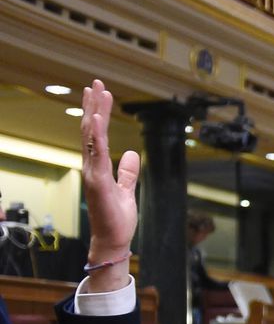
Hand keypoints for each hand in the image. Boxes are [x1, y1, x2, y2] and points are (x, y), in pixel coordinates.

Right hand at [79, 81, 140, 264]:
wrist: (114, 241)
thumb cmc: (117, 219)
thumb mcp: (127, 190)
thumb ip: (128, 172)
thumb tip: (132, 154)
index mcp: (98, 168)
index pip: (95, 135)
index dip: (97, 114)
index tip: (99, 95)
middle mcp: (91, 167)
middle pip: (90, 130)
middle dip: (93, 106)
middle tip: (95, 83)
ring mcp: (92, 173)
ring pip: (91, 137)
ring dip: (94, 114)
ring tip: (97, 92)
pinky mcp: (97, 182)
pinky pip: (97, 154)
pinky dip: (97, 135)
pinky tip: (98, 119)